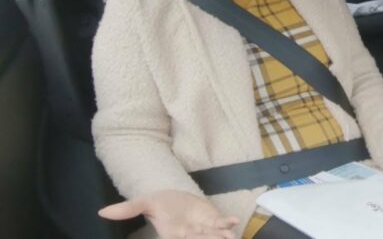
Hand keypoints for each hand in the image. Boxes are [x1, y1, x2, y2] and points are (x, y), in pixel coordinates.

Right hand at [98, 190, 238, 238]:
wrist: (172, 196)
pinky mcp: (212, 219)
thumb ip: (127, 209)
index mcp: (172, 234)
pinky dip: (227, 223)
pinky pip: (220, 223)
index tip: (189, 236)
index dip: (187, 237)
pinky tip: (233, 220)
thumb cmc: (159, 203)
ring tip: (230, 237)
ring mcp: (202, 229)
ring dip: (221, 236)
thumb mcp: (144, 202)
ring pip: (212, 236)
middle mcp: (189, 235)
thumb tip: (101, 212)